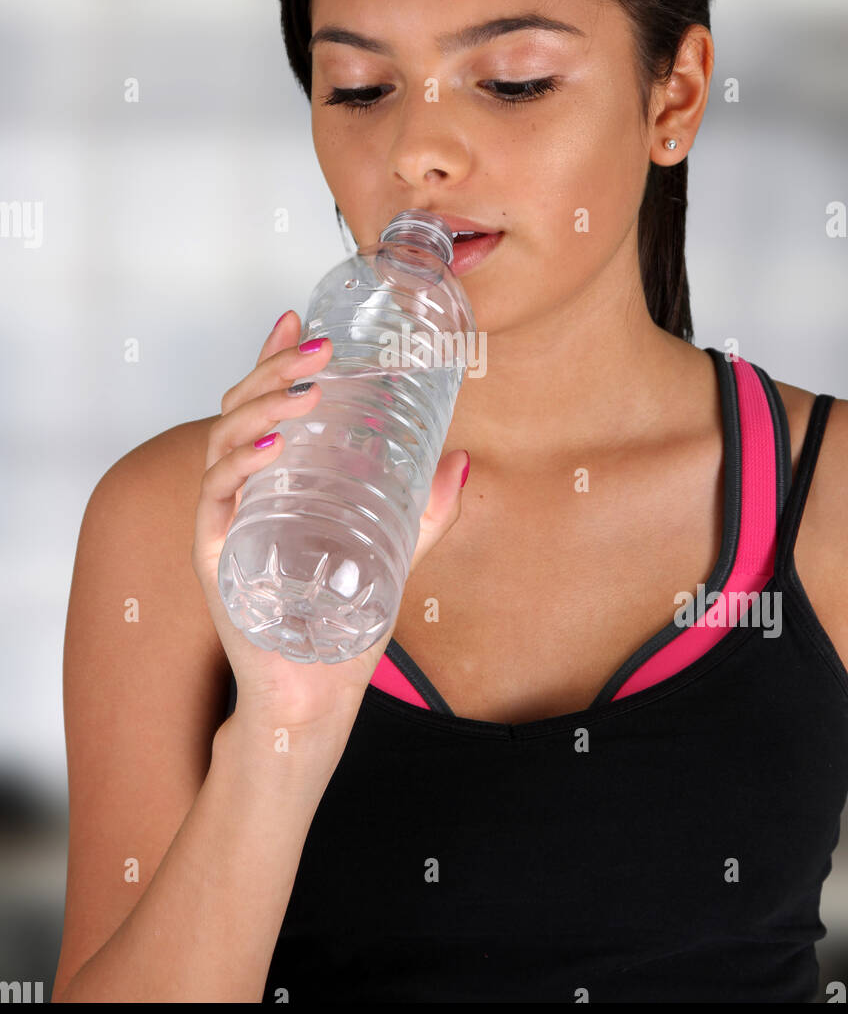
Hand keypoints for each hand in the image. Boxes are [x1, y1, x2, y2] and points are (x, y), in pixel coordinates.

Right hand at [192, 309, 468, 740]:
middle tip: (319, 350)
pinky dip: (239, 466)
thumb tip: (463, 461)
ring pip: (226, 442)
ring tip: (305, 391)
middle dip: (274, 370)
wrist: (317, 695)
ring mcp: (226, 520)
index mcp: (275, 481)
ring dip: (262, 408)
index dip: (273, 357)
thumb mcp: (394, 553)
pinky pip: (217, 497)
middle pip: (241, 409)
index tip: (299, 318)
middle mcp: (243, 491)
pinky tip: (274, 448)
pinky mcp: (217, 556)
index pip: (263, 404)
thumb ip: (425, 510)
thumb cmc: (344, 623)